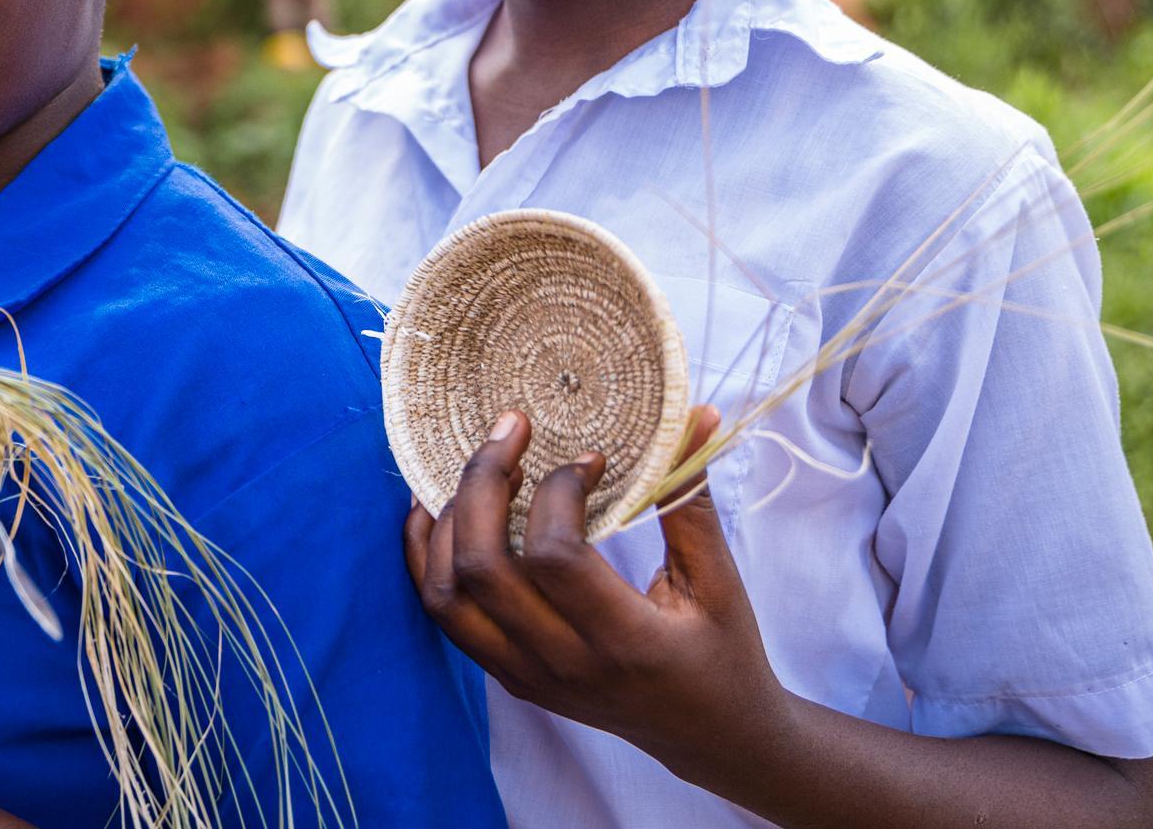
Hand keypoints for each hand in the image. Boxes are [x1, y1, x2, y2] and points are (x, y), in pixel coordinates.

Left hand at [403, 404, 790, 775]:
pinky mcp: (511, 678)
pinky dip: (428, 559)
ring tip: (476, 467)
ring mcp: (528, 677)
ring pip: (448, 596)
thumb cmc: (724, 654)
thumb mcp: (721, 581)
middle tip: (511, 430)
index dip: (560, 492)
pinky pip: (446, 618)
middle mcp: (564, 665)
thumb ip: (691, 498)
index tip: (588, 460)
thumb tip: (694, 415)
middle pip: (483, 569)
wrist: (711, 737)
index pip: (555, 557)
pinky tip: (434, 511)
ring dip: (447, 521)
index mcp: (625, 641)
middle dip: (484, 483)